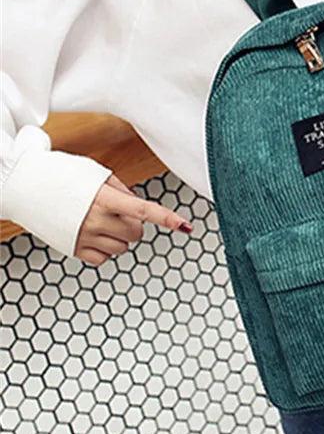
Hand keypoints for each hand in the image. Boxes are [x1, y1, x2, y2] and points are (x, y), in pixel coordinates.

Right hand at [74, 173, 192, 265]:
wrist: (28, 186)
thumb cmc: (64, 175)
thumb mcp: (98, 174)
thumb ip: (123, 192)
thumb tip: (139, 209)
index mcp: (104, 198)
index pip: (145, 211)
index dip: (167, 219)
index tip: (186, 226)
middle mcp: (95, 220)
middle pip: (137, 233)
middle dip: (134, 225)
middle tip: (118, 214)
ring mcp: (84, 237)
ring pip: (122, 248)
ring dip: (119, 238)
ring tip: (101, 222)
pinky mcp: (74, 250)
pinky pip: (104, 259)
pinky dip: (104, 249)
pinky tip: (93, 235)